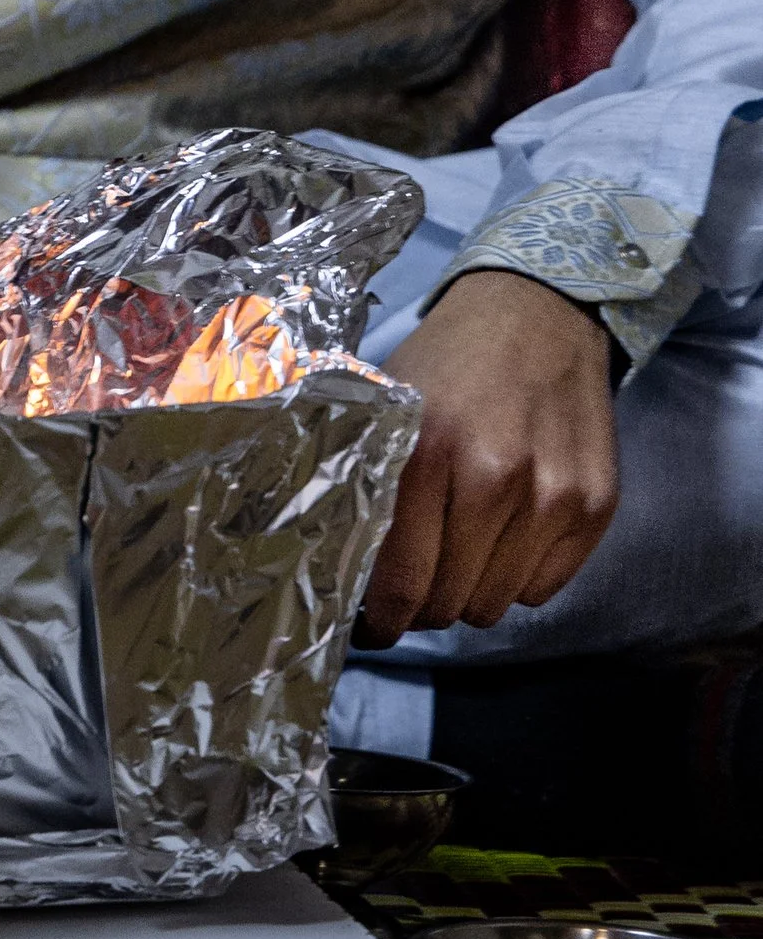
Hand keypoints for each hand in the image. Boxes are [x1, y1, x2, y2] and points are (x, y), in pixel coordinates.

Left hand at [360, 269, 619, 641]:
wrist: (538, 312)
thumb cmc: (450, 361)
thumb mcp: (390, 405)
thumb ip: (371, 481)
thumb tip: (341, 568)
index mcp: (429, 451)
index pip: (404, 581)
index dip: (382, 618)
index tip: (372, 627)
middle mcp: (497, 477)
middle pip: (451, 602)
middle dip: (424, 604)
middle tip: (414, 583)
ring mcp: (554, 494)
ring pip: (499, 603)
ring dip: (472, 590)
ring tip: (459, 552)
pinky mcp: (597, 504)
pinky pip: (546, 588)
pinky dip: (519, 576)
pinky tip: (506, 535)